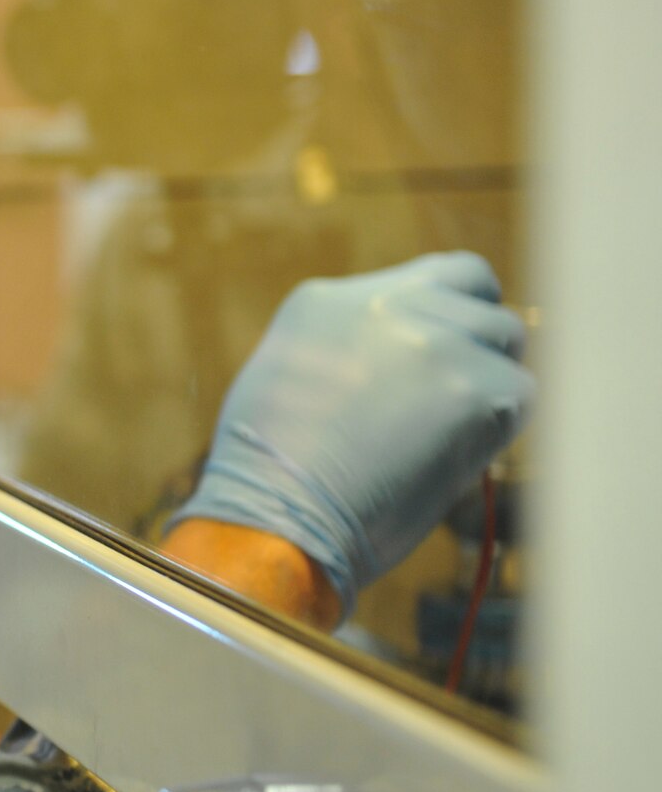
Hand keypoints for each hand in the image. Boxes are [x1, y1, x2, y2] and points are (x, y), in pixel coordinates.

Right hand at [171, 252, 533, 619]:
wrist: (278, 514)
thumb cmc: (273, 473)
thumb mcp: (290, 377)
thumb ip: (347, 348)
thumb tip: (401, 364)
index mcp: (329, 300)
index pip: (423, 277)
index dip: (442, 310)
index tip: (441, 347)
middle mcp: (386, 303)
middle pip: (476, 285)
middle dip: (476, 330)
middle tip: (462, 384)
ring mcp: (437, 340)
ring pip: (505, 338)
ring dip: (488, 381)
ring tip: (444, 431)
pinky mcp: (478, 388)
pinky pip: (519, 396)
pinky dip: (496, 429)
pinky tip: (449, 457)